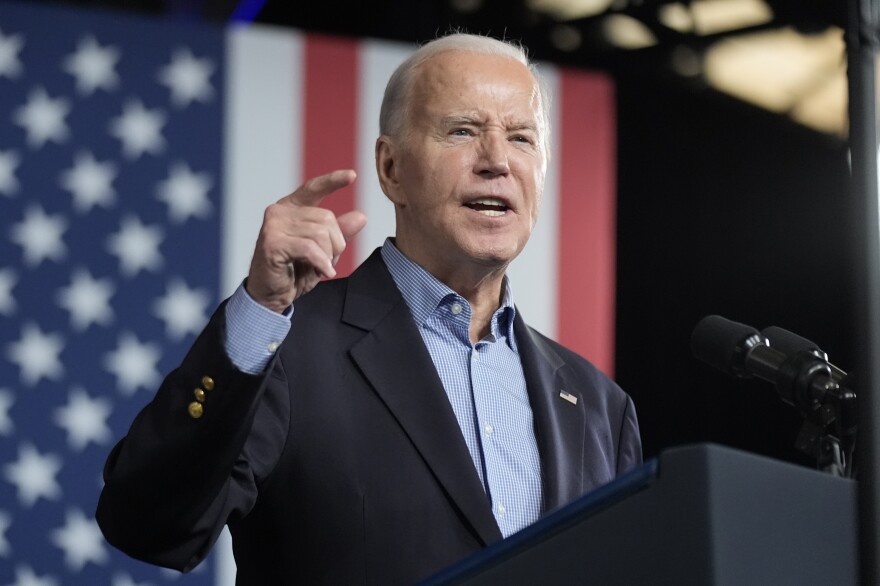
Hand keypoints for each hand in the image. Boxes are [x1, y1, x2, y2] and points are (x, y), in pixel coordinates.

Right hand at [246, 170, 366, 311]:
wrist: (270, 295)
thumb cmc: (293, 272)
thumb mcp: (323, 251)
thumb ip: (339, 233)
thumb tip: (361, 216)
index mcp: (291, 208)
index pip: (313, 188)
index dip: (333, 181)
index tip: (352, 176)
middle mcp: (279, 212)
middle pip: (326, 218)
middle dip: (336, 244)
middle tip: (327, 261)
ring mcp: (273, 226)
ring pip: (320, 234)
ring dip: (327, 256)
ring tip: (320, 267)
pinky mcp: (272, 243)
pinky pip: (309, 248)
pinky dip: (321, 263)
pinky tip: (324, 272)